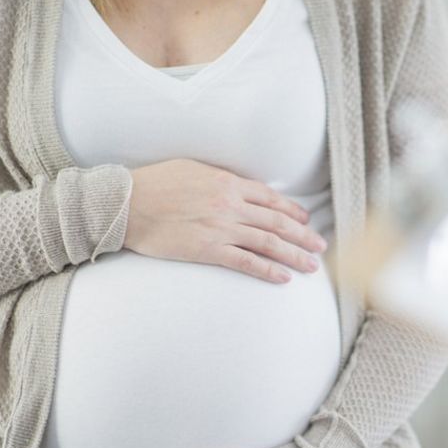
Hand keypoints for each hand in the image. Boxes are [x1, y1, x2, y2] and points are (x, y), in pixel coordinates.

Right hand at [124, 159, 327, 283]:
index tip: (306, 221)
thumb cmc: (155, 183)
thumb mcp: (193, 168)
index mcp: (227, 182)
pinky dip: (267, 270)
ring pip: (268, 243)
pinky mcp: (208, 250)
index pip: (270, 198)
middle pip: (277, 222)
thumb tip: (239, 186)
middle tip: (320, 247)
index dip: (292, 211)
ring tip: (311, 266)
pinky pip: (245, 262)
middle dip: (303, 236)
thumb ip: (220, 178)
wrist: (126, 204)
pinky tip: (283, 278)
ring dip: (294, 256)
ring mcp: (221, 228)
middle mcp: (230, 205)